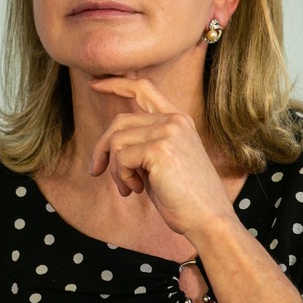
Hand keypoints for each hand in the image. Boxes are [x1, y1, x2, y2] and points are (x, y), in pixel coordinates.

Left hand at [88, 77, 236, 235]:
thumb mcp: (161, 162)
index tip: (94, 84)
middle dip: (102, 148)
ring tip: (128, 187)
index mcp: (178, 120)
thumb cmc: (184, 197)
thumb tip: (109, 144)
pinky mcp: (159, 150)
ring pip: (116, 141)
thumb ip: (142, 144)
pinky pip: (120, 158)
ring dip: (114, 169)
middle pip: (119, 122)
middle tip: (96, 171)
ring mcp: (168, 132)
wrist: (208, 219)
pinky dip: (120, 177)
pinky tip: (135, 189)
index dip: (115, 84)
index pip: (142, 88)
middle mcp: (174, 120)